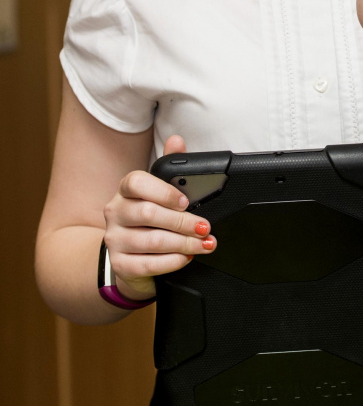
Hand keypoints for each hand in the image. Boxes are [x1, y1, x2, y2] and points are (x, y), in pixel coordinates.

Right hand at [101, 135, 214, 301]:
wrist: (130, 253)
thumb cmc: (150, 217)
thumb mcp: (160, 190)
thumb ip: (171, 165)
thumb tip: (177, 140)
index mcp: (126, 190)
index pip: (136, 182)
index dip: (163, 191)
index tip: (185, 201)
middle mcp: (116, 212)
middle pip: (148, 214)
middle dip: (183, 221)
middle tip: (205, 227)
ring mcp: (114, 239)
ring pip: (152, 241)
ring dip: (184, 243)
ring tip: (204, 243)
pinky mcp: (120, 264)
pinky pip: (148, 264)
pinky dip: (173, 261)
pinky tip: (186, 257)